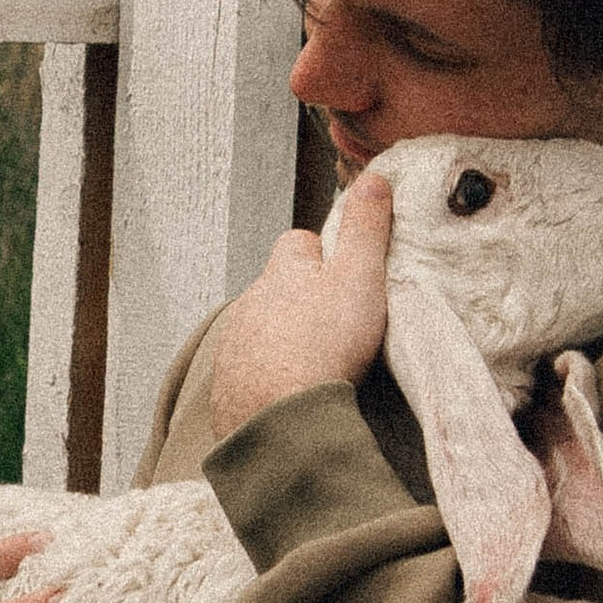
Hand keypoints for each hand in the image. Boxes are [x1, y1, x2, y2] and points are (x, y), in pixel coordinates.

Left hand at [208, 169, 392, 439]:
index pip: (297, 242)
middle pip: (278, 288)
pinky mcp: (228, 388)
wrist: (282, 423)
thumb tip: (373, 179)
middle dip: (303, 299)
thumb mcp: (360, 280)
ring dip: (285, 339)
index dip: (324, 254)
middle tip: (338, 324)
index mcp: (281, 273)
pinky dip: (269, 377)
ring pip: (263, 329)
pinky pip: (250, 373)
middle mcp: (250, 303)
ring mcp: (234, 346)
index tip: (346, 275)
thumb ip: (366, 230)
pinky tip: (294, 394)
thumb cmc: (325, 348)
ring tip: (319, 364)